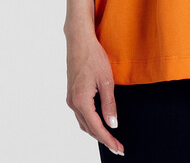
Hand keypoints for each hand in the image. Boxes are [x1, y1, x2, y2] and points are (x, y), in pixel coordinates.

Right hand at [65, 30, 124, 155]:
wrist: (79, 41)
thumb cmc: (93, 57)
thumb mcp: (106, 80)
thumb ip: (109, 104)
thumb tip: (113, 124)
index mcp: (81, 100)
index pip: (96, 127)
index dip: (109, 140)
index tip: (119, 149)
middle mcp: (73, 102)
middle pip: (89, 128)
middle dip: (104, 139)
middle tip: (118, 147)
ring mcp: (71, 99)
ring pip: (84, 123)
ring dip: (96, 132)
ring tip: (111, 138)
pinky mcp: (72, 94)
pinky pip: (81, 114)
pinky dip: (91, 122)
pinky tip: (100, 122)